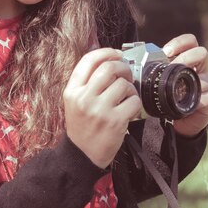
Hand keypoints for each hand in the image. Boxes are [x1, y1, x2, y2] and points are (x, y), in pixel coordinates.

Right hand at [63, 48, 141, 168]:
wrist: (81, 155)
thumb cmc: (82, 127)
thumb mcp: (74, 102)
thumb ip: (87, 82)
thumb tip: (110, 60)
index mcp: (72, 90)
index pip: (89, 60)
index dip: (107, 52)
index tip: (117, 54)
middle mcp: (84, 98)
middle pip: (109, 68)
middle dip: (123, 68)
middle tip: (126, 75)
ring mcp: (100, 110)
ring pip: (123, 84)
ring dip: (130, 88)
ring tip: (126, 97)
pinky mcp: (115, 121)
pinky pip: (134, 100)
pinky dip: (135, 103)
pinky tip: (129, 110)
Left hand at [162, 34, 207, 136]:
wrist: (178, 120)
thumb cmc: (169, 96)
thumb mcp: (162, 79)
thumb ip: (155, 69)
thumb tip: (130, 62)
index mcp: (191, 58)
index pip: (190, 41)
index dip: (180, 42)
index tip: (166, 51)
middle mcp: (203, 67)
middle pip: (201, 52)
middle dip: (185, 58)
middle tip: (171, 66)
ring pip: (206, 74)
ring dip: (190, 78)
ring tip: (176, 85)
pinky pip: (207, 96)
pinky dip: (195, 98)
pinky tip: (183, 101)